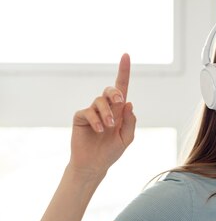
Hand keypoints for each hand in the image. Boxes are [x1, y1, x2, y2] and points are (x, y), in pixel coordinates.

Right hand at [69, 54, 135, 177]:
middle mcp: (106, 108)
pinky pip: (88, 112)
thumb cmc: (112, 151)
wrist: (95, 164)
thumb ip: (130, 121)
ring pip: (100, 101)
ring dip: (107, 113)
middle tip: (120, 102)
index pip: (123, 88)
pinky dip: (96, 120)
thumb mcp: (127, 137)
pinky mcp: (80, 117)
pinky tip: (99, 130)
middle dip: (115, 93)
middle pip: (111, 90)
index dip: (124, 71)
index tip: (126, 55)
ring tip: (109, 127)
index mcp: (119, 111)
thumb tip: (129, 103)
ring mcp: (92, 112)